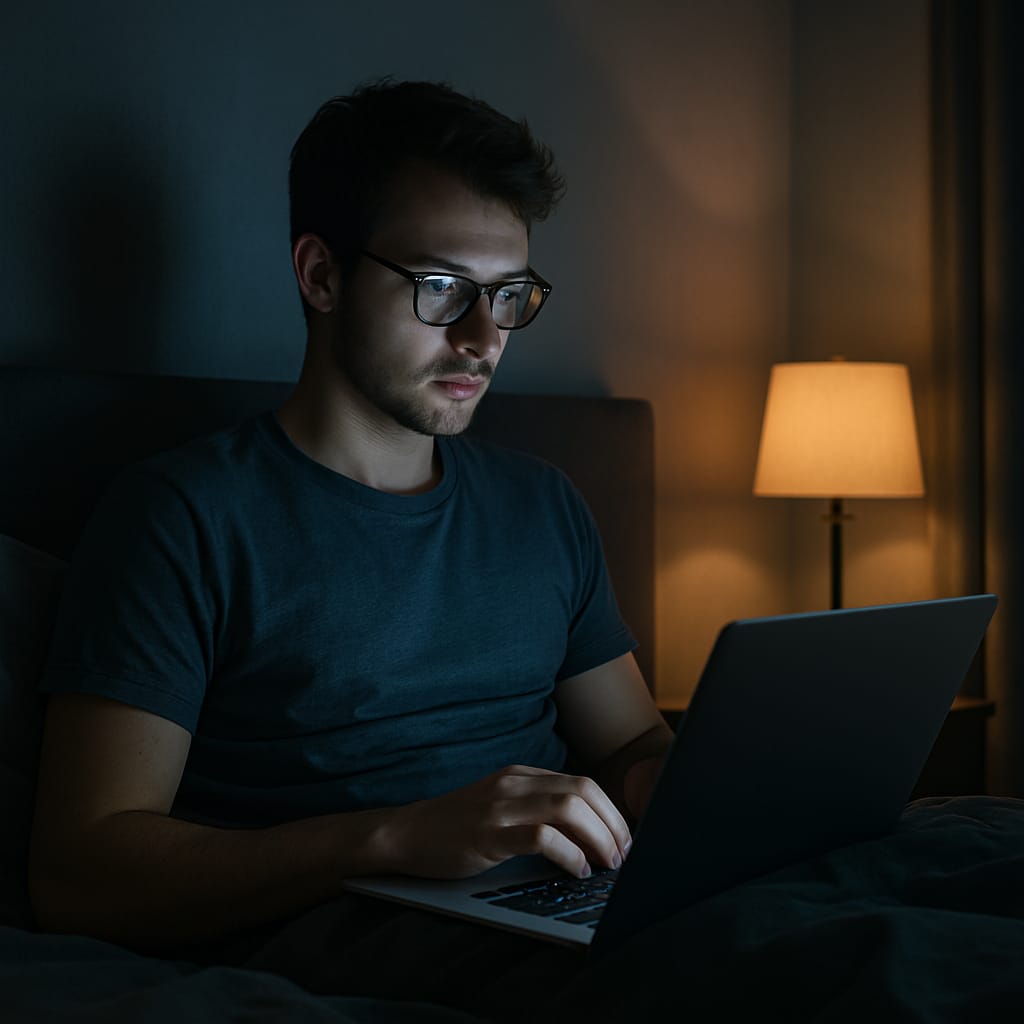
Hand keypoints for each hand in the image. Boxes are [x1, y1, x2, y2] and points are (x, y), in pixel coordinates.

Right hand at [377, 765, 631, 880]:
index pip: (582, 783)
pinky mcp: (488, 834)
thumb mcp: (502, 806)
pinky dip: (569, 855)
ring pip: (568, 810)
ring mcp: (500, 807)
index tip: (624, 839)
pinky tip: (576, 871)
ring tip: (606, 864)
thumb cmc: (458, 827)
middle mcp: (514, 784)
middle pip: (582, 793)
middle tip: (624, 856)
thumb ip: (537, 809)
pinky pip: (542, 838)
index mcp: (521, 775)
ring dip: (597, 839)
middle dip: (612, 825)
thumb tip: (589, 832)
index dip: (610, 811)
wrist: (407, 834)